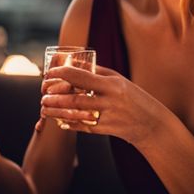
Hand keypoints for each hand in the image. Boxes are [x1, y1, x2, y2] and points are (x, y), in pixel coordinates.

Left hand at [40, 65, 171, 146]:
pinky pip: (83, 127)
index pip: (81, 76)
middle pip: (75, 98)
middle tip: (42, 95)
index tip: (48, 73)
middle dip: (55, 97)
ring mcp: (108, 116)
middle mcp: (110, 100)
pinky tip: (60, 121)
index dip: (61, 74)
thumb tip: (73, 63)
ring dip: (57, 111)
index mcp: (112, 84)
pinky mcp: (107, 130)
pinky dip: (70, 123)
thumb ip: (96, 72)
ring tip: (45, 108)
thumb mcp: (118, 80)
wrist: (151, 123)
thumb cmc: (132, 96)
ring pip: (76, 114)